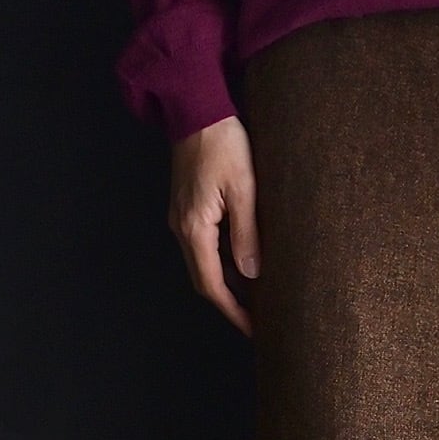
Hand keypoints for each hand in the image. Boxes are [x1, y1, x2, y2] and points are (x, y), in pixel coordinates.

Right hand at [167, 114, 258, 336]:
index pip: (211, 284)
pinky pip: (203, 246)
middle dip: (229, 303)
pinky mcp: (187, 208)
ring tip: (254, 297)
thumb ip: (247, 232)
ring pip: (203, 263)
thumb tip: (251, 273)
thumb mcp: (244, 189)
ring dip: (226, 283)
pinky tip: (242, 264)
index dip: (232, 310)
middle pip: (204, 279)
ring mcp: (181, 218)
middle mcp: (182, 228)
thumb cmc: (223, 144)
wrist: (196, 111)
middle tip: (257, 320)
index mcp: (194, 227)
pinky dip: (221, 262)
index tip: (253, 328)